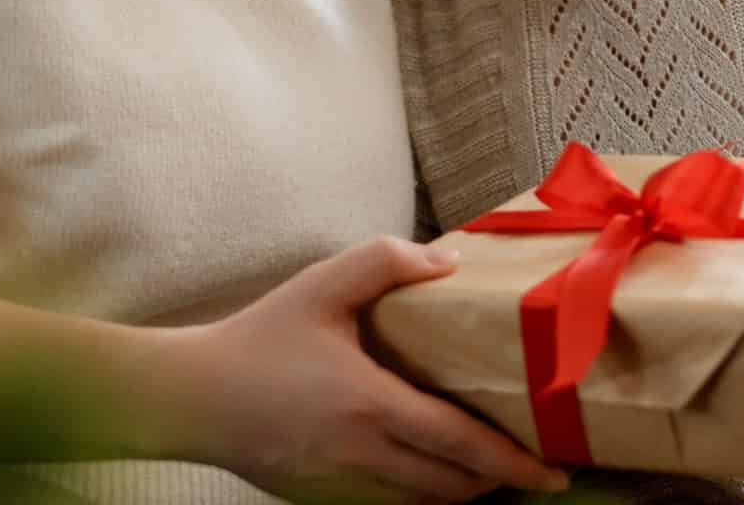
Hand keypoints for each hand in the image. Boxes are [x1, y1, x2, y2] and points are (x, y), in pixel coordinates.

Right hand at [179, 237, 570, 504]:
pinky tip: (425, 470)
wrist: (189, 396)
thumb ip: (386, 262)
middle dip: (497, 482)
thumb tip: (447, 263)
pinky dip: (417, 495)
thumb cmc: (259, 337)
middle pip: (451, 489)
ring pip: (420, 504)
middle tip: (529, 465)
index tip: (554, 472)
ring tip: (485, 468)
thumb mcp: (322, 284)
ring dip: (458, 491)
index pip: (461, 446)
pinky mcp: (320, 498)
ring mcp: (340, 484)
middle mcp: (362, 455)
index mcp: (370, 404)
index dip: (514, 463)